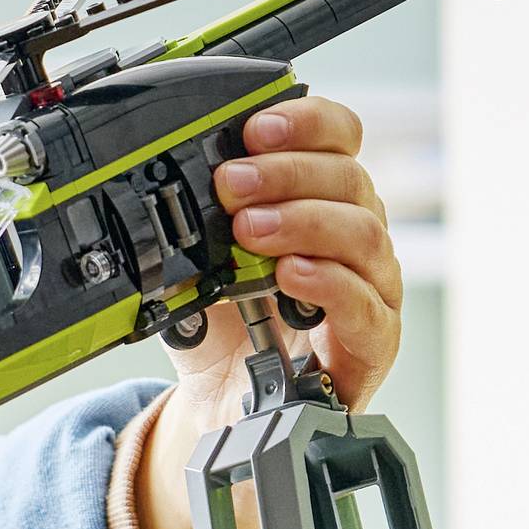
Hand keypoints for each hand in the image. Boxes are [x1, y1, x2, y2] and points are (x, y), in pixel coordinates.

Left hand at [134, 94, 403, 528]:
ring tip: (247, 230)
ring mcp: (370, 288)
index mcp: (321, 199)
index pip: (339, 138)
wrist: (225, 407)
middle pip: (350, 179)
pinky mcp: (372, 344)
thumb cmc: (226, 326)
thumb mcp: (197, 261)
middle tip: (231, 183)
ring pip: (364, 233)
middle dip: (286, 172)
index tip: (255, 126)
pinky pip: (367, 306)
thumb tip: (156, 182)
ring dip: (301, 221)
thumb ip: (192, 222)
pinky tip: (290, 275)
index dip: (306, 121)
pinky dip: (328, 283)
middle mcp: (355, 236)